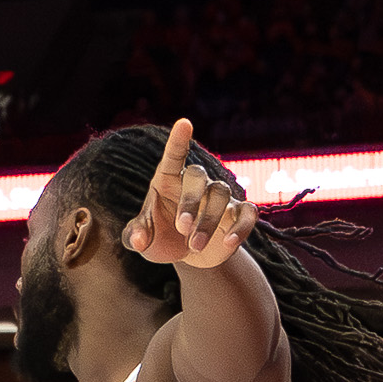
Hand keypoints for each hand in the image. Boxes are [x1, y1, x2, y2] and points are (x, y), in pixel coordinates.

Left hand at [122, 117, 256, 269]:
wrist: (187, 257)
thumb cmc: (161, 238)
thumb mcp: (143, 240)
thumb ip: (135, 236)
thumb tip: (138, 239)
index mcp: (169, 179)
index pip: (174, 155)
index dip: (179, 140)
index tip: (184, 124)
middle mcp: (196, 183)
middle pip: (198, 176)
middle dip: (191, 201)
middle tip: (181, 227)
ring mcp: (219, 198)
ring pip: (220, 194)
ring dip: (208, 221)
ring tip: (194, 245)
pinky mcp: (237, 216)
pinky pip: (247, 213)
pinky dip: (241, 226)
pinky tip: (228, 242)